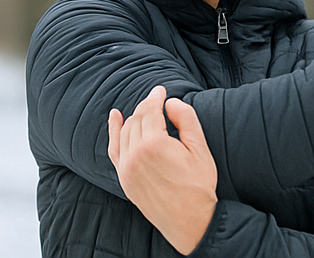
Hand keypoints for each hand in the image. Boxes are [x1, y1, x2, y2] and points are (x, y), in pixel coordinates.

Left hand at [107, 85, 216, 255]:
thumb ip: (186, 119)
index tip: (160, 90)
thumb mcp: (200, 149)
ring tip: (145, 111)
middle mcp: (135, 154)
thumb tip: (170, 102)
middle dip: (147, 107)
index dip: (155, 97)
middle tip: (158, 102)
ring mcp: (126, 167)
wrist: (191, 222)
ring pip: (126, 131)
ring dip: (135, 118)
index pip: (150, 111)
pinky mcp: (124, 178)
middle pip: (137, 119)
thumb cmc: (198, 186)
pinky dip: (113, 131)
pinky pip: (114, 149)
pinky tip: (115, 117)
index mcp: (154, 145)